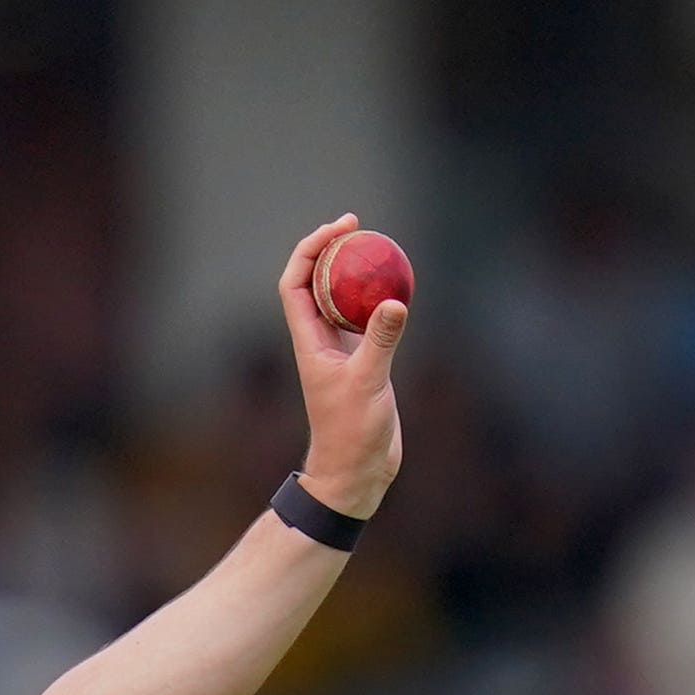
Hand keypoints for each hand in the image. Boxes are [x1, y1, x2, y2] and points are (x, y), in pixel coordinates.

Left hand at [277, 213, 407, 518]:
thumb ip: (381, 342)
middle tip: (357, 224)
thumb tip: (394, 301)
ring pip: (341, 299)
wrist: (355, 469)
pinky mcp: (364, 361)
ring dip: (352, 270)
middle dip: (330, 250)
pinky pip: (367, 317)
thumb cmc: (352, 433)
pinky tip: (399, 283)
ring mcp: (341, 350)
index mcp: (309, 342)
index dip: (309, 251)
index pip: (295, 285)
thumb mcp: (369, 383)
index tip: (338, 229)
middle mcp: (320, 342)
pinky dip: (378, 296)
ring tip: (376, 244)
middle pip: (315, 283)